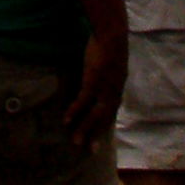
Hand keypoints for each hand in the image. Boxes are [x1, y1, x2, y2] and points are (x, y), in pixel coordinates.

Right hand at [63, 29, 127, 151]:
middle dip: (96, 135)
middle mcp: (113, 93)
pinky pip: (83, 102)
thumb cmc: (110, 43)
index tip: (98, 137)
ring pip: (94, 116)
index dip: (103, 125)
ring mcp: (104, 89)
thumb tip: (100, 71)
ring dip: (85, 130)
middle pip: (104, 119)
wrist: (112, 34)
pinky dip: (75, 112)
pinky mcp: (93, 82)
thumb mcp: (112, 61)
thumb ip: (107, 70)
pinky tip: (66, 120)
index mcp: (117, 88)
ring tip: (75, 142)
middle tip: (89, 151)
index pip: (110, 112)